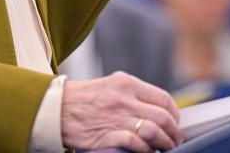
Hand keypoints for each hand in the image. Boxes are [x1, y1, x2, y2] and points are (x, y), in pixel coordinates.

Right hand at [61, 71, 182, 151]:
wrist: (54, 109)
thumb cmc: (82, 99)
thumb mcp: (110, 86)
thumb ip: (132, 95)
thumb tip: (157, 110)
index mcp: (126, 83)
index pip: (163, 98)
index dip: (174, 113)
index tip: (175, 122)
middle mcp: (124, 98)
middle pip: (163, 116)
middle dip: (174, 131)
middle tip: (175, 140)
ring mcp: (116, 117)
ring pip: (154, 130)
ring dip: (164, 143)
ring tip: (165, 148)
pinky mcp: (107, 135)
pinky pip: (136, 143)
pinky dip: (145, 150)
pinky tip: (146, 152)